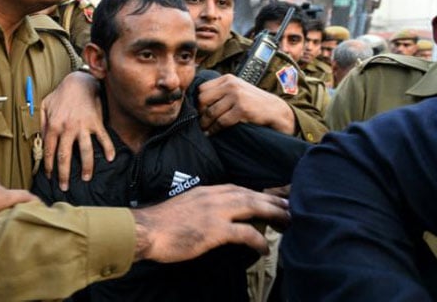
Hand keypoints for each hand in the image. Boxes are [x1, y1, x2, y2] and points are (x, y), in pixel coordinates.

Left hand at [41, 71, 114, 190]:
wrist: (79, 82)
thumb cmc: (61, 94)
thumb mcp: (44, 106)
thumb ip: (41, 123)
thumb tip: (42, 139)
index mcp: (53, 126)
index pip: (49, 151)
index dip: (49, 166)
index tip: (50, 176)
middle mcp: (67, 128)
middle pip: (65, 157)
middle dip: (64, 175)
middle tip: (65, 187)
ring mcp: (83, 126)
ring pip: (85, 152)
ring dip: (87, 167)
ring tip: (87, 178)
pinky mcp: (96, 123)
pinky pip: (103, 138)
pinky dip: (108, 148)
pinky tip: (110, 158)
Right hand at [132, 184, 289, 261]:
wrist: (145, 230)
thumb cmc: (160, 223)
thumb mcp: (184, 206)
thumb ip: (201, 207)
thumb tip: (212, 217)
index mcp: (206, 191)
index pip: (238, 188)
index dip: (257, 192)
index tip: (271, 197)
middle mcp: (214, 196)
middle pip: (250, 194)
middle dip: (272, 199)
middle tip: (290, 206)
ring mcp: (215, 212)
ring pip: (252, 207)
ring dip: (273, 212)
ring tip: (288, 220)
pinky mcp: (214, 229)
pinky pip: (245, 233)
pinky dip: (258, 239)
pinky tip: (265, 248)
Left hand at [197, 74, 294, 134]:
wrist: (276, 110)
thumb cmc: (254, 102)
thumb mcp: (238, 90)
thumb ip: (222, 91)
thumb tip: (199, 102)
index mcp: (228, 79)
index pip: (202, 89)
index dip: (198, 102)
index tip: (200, 112)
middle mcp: (231, 85)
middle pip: (203, 99)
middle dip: (200, 112)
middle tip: (201, 122)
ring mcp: (237, 96)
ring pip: (210, 112)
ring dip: (205, 124)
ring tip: (204, 130)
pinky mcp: (242, 109)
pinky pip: (221, 121)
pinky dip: (214, 129)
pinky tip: (212, 133)